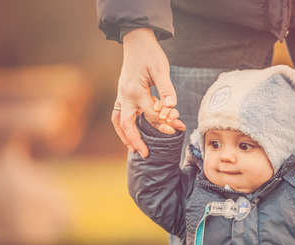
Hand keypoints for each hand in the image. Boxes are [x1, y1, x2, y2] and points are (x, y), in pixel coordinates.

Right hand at [111, 28, 183, 156]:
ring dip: (125, 136)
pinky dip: (124, 127)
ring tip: (134, 149)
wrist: (136, 41)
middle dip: (135, 140)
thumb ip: (166, 88)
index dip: (163, 123)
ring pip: (119, 121)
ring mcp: (121, 95)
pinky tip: (131, 134)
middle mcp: (125, 95)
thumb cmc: (150, 54)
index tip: (175, 128)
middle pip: (126, 124)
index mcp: (135, 90)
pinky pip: (120, 115)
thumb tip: (172, 107)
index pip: (149, 114)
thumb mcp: (161, 68)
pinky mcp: (123, 94)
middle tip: (145, 154)